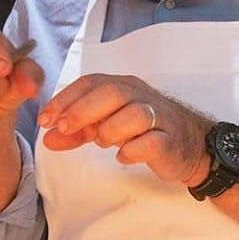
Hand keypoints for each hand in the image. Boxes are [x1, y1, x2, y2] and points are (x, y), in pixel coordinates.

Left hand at [39, 73, 213, 185]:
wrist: (192, 147)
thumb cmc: (146, 132)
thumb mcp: (106, 127)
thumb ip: (77, 131)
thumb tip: (47, 137)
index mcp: (124, 87)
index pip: (91, 83)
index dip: (65, 99)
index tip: (46, 119)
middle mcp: (141, 97)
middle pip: (111, 92)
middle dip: (82, 110)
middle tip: (63, 128)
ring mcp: (159, 118)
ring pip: (134, 114)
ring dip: (110, 130)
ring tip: (101, 143)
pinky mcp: (170, 142)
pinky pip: (152, 142)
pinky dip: (133, 150)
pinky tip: (123, 156)